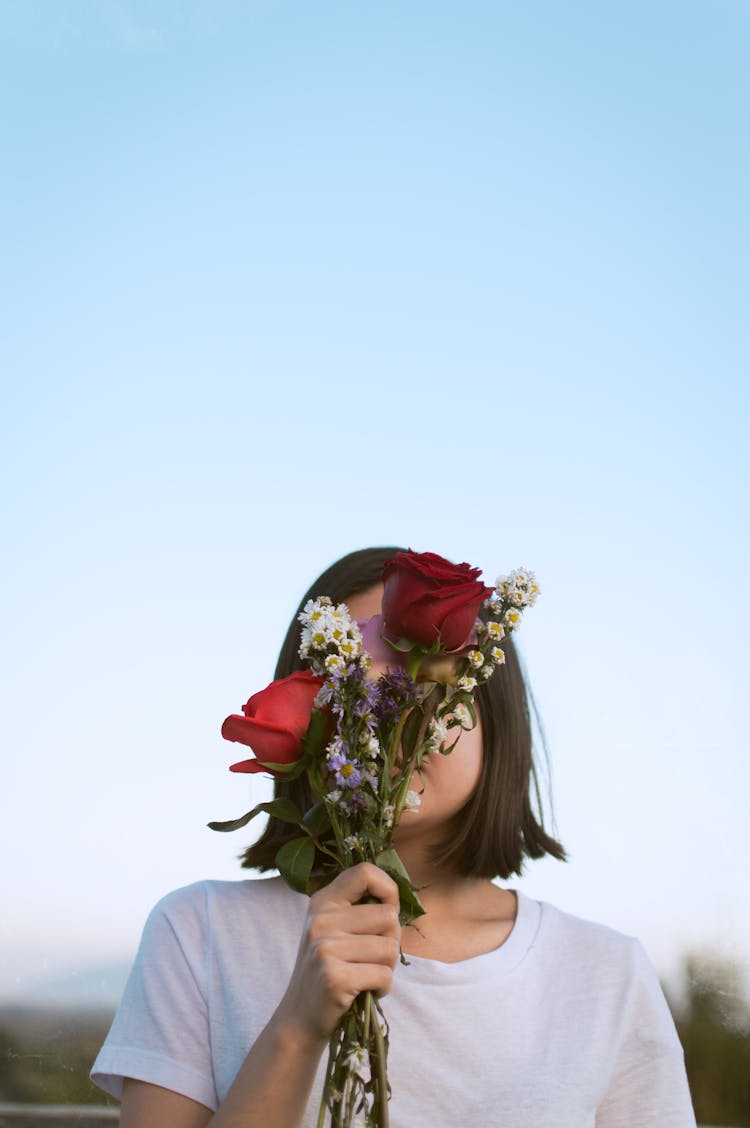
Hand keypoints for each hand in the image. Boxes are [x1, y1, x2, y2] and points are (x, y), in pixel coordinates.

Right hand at [277, 863, 400, 1041]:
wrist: (299, 1018)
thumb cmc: (330, 970)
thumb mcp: (335, 931)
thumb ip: (360, 910)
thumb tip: (400, 899)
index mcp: (323, 902)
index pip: (365, 872)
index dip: (389, 889)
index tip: (390, 910)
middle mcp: (321, 920)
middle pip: (388, 916)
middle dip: (392, 941)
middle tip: (373, 959)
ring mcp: (325, 947)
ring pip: (390, 949)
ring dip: (387, 968)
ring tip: (365, 976)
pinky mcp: (334, 977)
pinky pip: (383, 975)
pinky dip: (383, 988)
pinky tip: (364, 993)